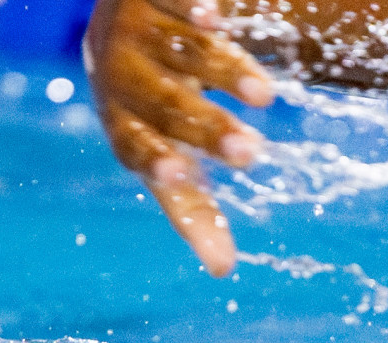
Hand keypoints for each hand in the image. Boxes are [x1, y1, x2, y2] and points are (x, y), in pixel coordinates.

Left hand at [85, 0, 274, 275]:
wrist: (129, 13)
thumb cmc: (155, 103)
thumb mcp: (169, 150)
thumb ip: (194, 204)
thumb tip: (222, 270)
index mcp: (122, 123)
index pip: (134, 146)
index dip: (153, 159)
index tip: (177, 174)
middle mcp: (122, 76)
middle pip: (165, 104)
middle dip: (207, 129)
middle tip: (251, 156)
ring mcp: (138, 30)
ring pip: (180, 53)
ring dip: (221, 75)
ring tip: (265, 98)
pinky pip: (173, 0)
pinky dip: (193, 11)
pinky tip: (216, 19)